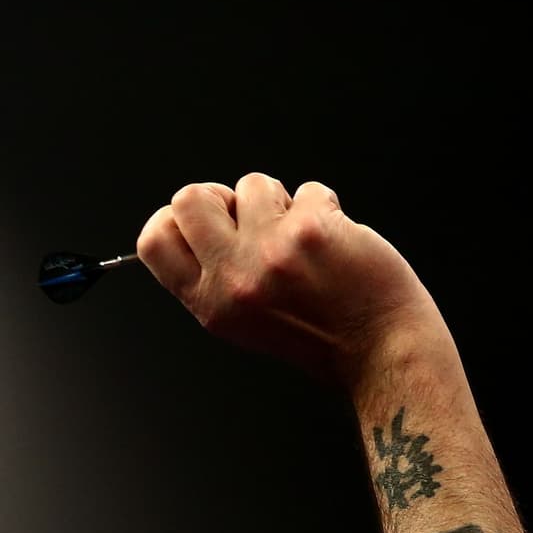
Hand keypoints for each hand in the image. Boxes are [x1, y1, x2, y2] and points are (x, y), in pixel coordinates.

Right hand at [136, 174, 442, 385]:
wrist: (378, 349)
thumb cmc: (318, 334)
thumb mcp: (242, 320)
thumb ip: (214, 276)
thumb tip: (203, 219)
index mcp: (208, 303)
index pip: (154, 241)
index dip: (175, 218)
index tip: (208, 221)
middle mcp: (231, 279)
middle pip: (189, 198)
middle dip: (221, 195)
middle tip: (251, 216)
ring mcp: (269, 253)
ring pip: (253, 183)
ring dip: (280, 199)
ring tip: (302, 232)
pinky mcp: (310, 232)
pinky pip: (308, 190)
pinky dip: (324, 207)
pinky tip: (335, 238)